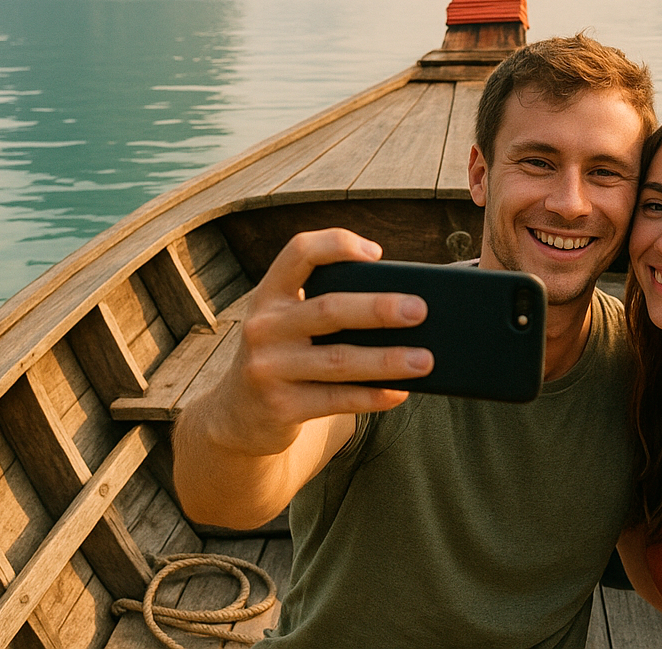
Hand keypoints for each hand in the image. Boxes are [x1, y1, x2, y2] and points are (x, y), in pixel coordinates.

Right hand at [216, 228, 433, 455]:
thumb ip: (326, 306)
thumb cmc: (283, 356)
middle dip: (379, 308)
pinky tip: (400, 392)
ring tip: (424, 360)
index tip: (376, 254)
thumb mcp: (287, 323)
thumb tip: (402, 304)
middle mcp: (264, 326)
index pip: (299, 253)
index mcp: (270, 294)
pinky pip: (337, 399)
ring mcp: (269, 368)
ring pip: (339, 360)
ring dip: (387, 360)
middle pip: (330, 309)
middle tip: (420, 310)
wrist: (237, 416)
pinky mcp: (281, 406)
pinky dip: (373, 396)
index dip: (337, 245)